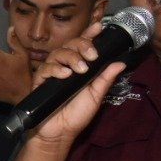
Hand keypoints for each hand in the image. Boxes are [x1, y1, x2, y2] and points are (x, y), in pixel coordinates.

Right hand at [25, 22, 125, 147]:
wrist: (59, 133)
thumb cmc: (77, 115)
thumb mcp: (96, 96)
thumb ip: (105, 79)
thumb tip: (120, 62)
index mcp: (80, 68)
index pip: (83, 47)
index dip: (89, 35)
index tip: (99, 27)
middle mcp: (65, 67)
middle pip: (69, 45)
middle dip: (81, 46)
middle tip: (92, 55)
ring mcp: (51, 74)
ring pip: (57, 54)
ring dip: (71, 58)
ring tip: (80, 69)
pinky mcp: (39, 82)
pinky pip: (45, 69)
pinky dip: (55, 69)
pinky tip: (65, 75)